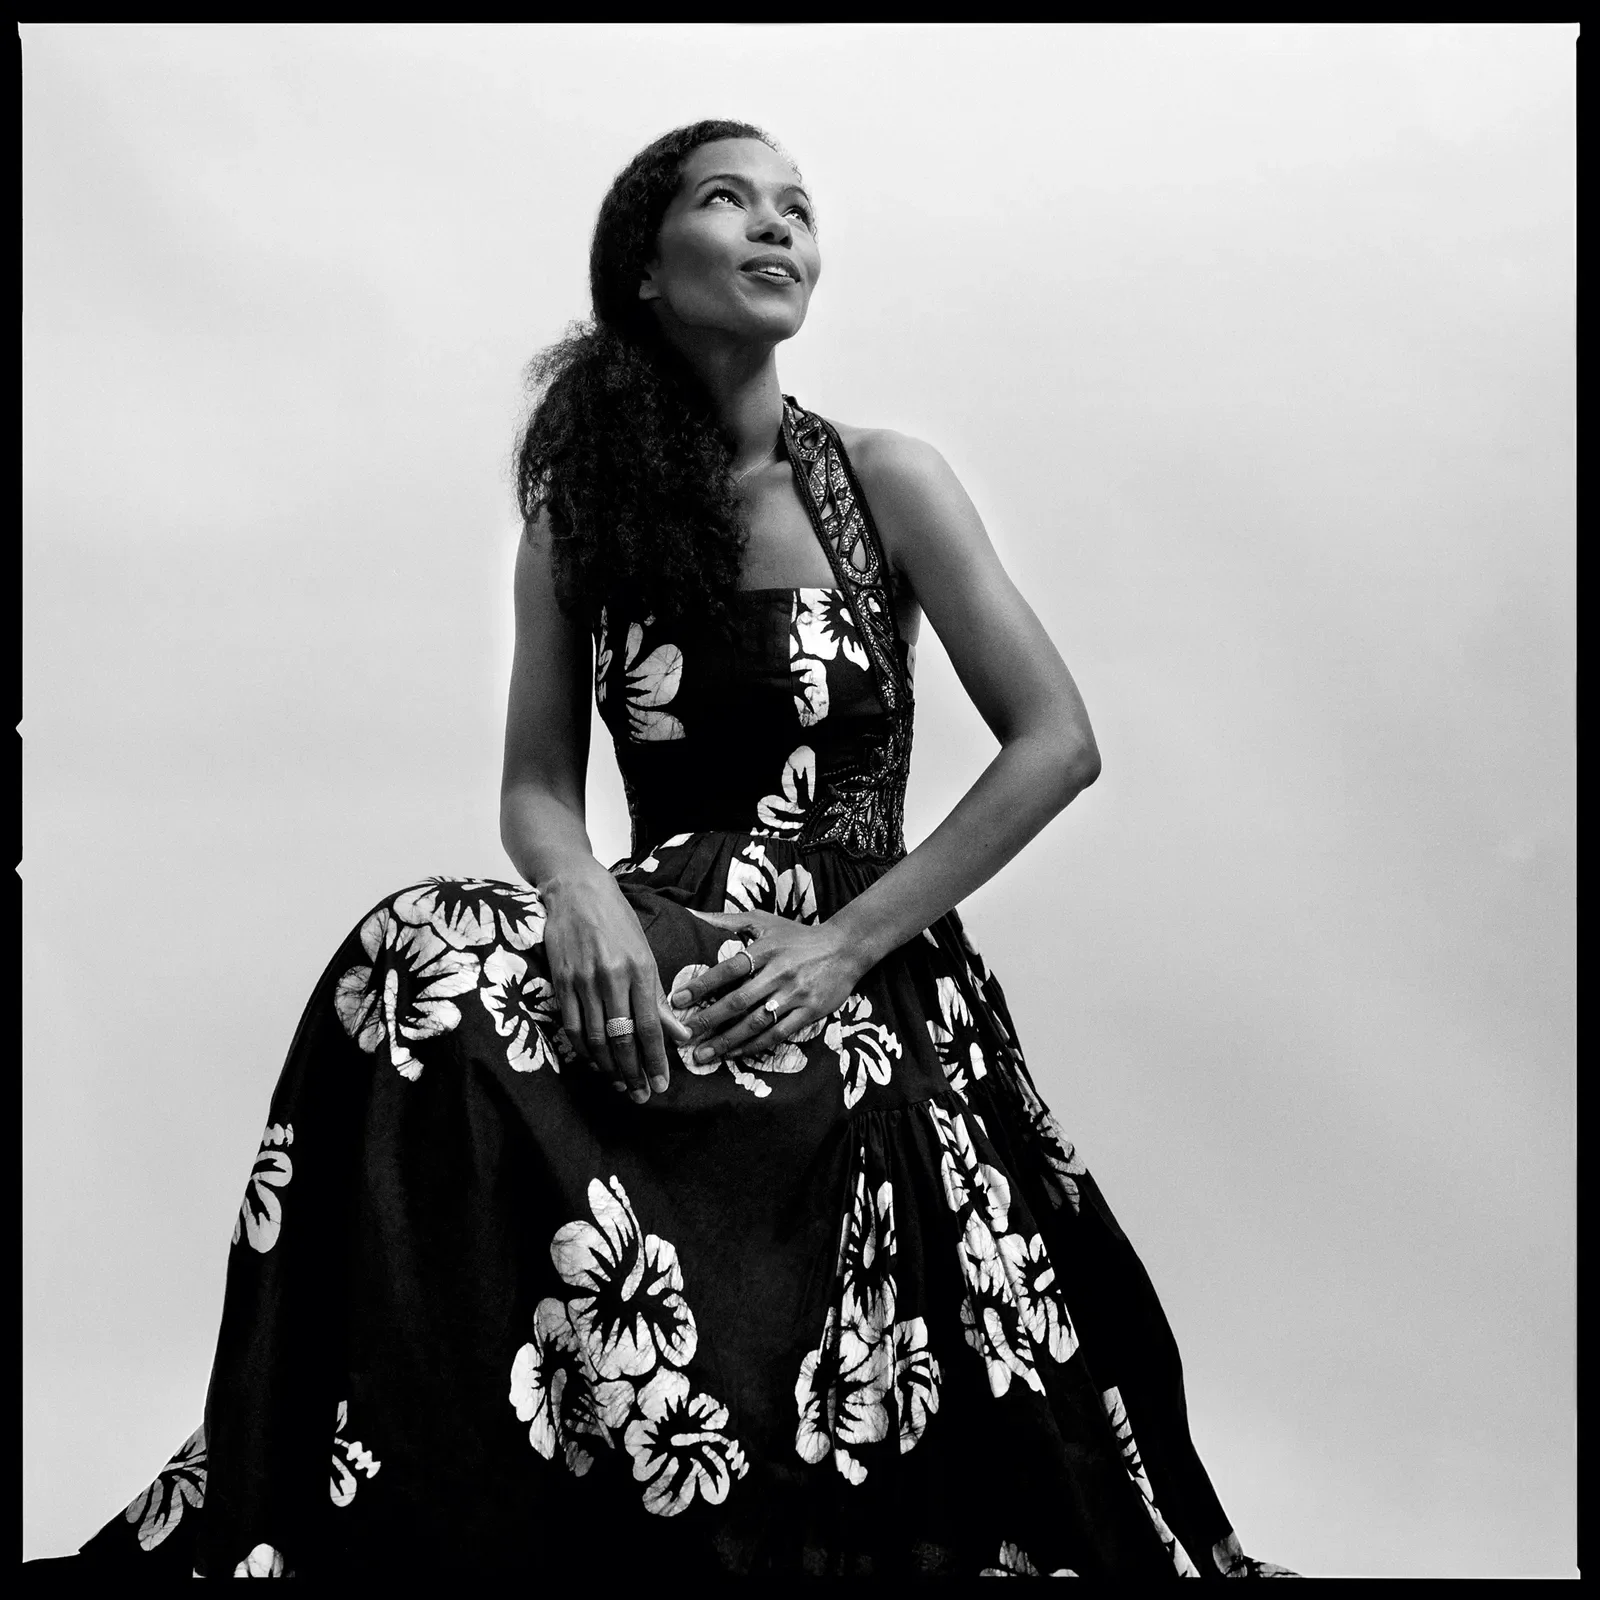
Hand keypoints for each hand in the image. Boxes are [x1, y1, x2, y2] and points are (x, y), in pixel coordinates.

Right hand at [540, 865, 691, 1103]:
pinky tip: (596, 1063)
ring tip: (622, 1085)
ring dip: (610, 1068)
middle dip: (634, 1072)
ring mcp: (582, 981)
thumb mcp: (645, 954)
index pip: (649, 1026)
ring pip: (596, 1038)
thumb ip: (659, 997)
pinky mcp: (560, 983)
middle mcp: (610, 978)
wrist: (577, 892)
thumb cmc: (618, 921)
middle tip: (642, 1095)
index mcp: (638, 969)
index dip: (656, 1059)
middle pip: (622, 1038)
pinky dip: (585, 1050)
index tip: (662, 1084)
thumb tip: (680, 1035)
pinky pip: (572, 1027)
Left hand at [671, 910, 866, 1063]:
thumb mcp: (765, 921)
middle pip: (738, 1000)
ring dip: (727, 1040)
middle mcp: (778, 973)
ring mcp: (795, 994)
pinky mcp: (809, 1011)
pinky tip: (735, 1053)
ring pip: (756, 1023)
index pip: (728, 969)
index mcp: (765, 950)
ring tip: (704, 1054)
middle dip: (709, 1020)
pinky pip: (778, 1034)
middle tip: (684, 1036)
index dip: (702, 985)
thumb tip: (694, 916)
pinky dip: (754, 1046)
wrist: (845, 948)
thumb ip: (729, 920)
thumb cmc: (798, 935)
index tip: (678, 1001)